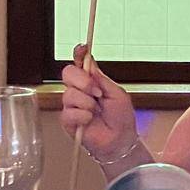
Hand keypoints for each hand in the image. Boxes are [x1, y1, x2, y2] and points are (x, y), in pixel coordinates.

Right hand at [61, 45, 137, 163]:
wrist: (120, 140)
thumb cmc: (121, 118)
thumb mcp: (117, 93)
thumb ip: (102, 78)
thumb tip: (89, 62)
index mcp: (91, 81)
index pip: (80, 62)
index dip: (79, 53)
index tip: (82, 48)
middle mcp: (79, 90)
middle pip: (68, 73)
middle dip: (83, 81)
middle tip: (97, 92)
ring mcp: (72, 104)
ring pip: (69, 94)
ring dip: (87, 103)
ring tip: (97, 111)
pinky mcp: (68, 120)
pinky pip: (69, 112)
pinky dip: (83, 116)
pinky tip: (90, 120)